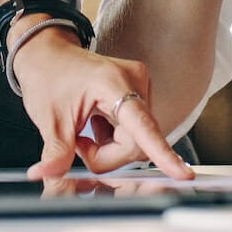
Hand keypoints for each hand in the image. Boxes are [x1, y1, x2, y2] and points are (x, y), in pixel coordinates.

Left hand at [9, 25, 193, 180]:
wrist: (48, 55)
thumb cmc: (49, 76)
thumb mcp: (49, 119)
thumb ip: (56, 152)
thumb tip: (48, 176)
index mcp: (114, 83)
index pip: (142, 125)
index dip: (162, 153)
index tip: (182, 174)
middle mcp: (136, 82)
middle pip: (136, 144)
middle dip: (106, 156)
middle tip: (79, 145)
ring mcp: (140, 87)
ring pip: (136, 142)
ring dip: (109, 148)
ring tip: (86, 132)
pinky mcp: (138, 94)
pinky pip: (135, 133)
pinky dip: (113, 140)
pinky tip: (97, 126)